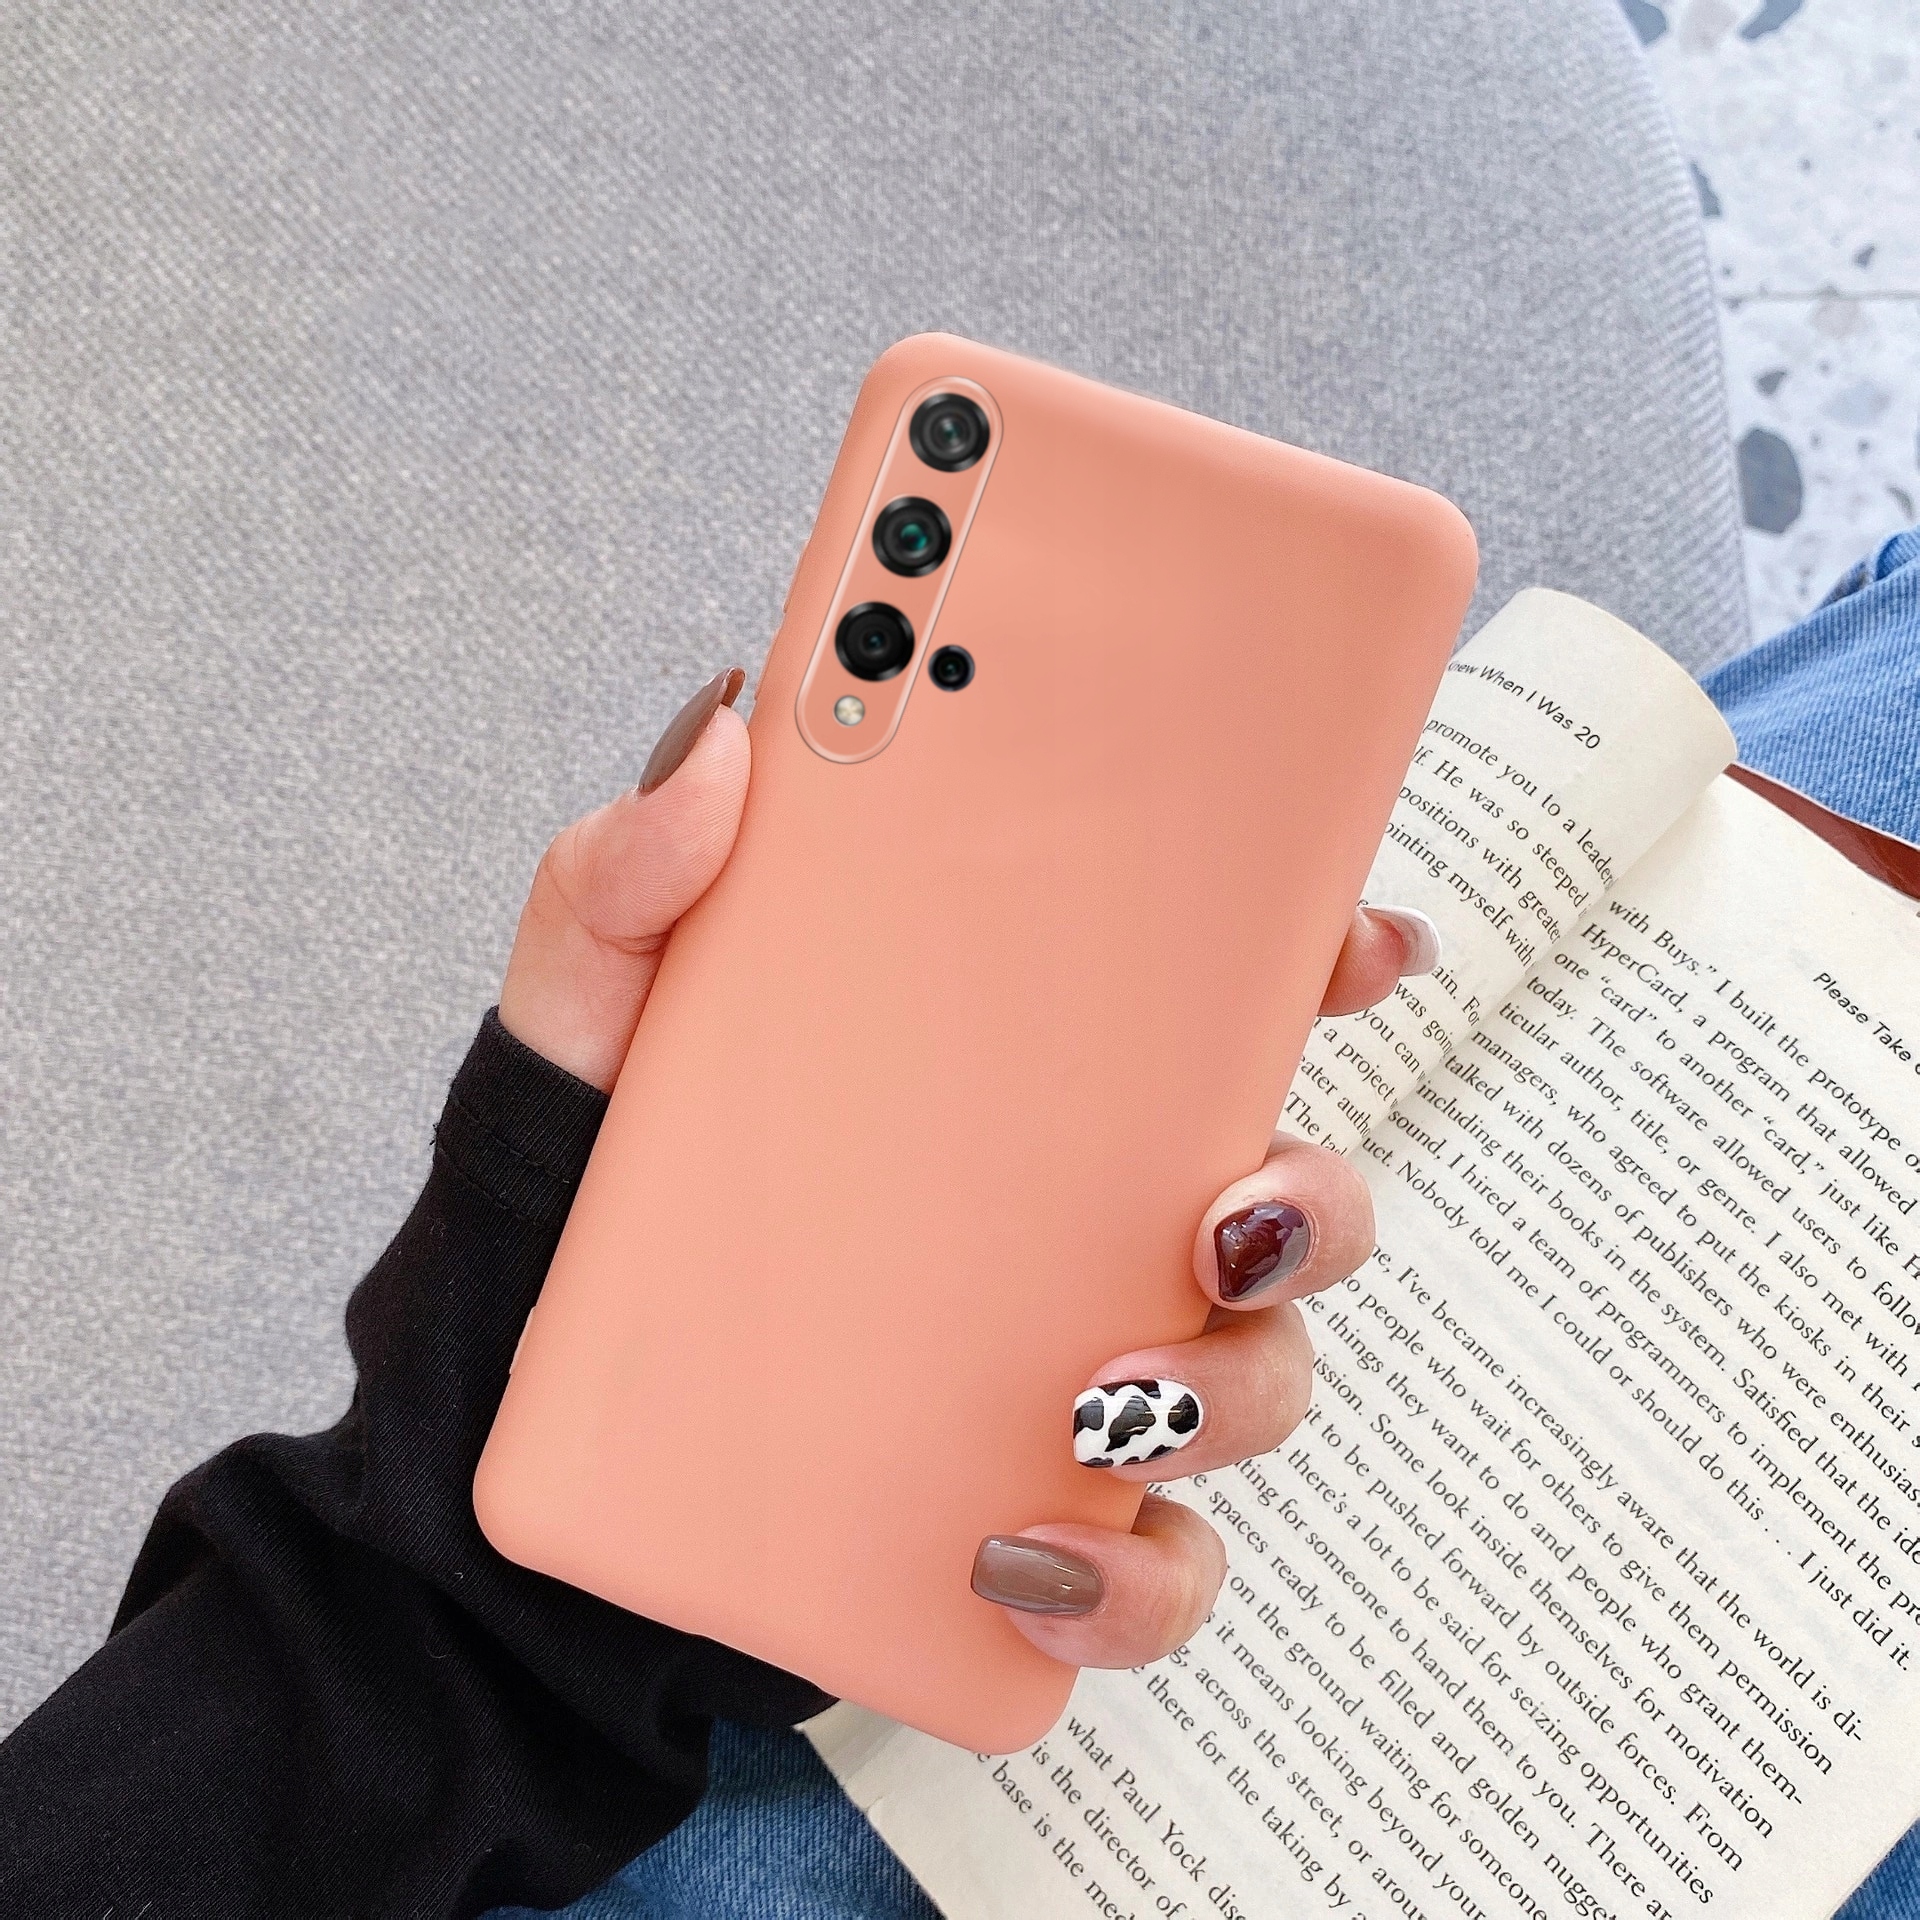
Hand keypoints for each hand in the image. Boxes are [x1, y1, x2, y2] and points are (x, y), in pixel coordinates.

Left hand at [499, 667, 1438, 1670]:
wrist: (505, 1462)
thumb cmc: (570, 1221)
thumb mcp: (578, 1035)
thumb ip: (621, 884)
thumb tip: (724, 740)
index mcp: (1006, 1081)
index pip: (1202, 1005)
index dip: (1316, 963)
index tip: (1359, 943)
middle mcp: (1067, 1221)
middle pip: (1279, 1193)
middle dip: (1314, 1200)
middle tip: (1229, 1212)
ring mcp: (1063, 1371)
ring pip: (1251, 1375)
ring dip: (1225, 1391)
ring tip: (1095, 1406)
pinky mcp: (1029, 1520)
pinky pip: (1153, 1567)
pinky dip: (1131, 1580)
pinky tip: (1029, 1558)